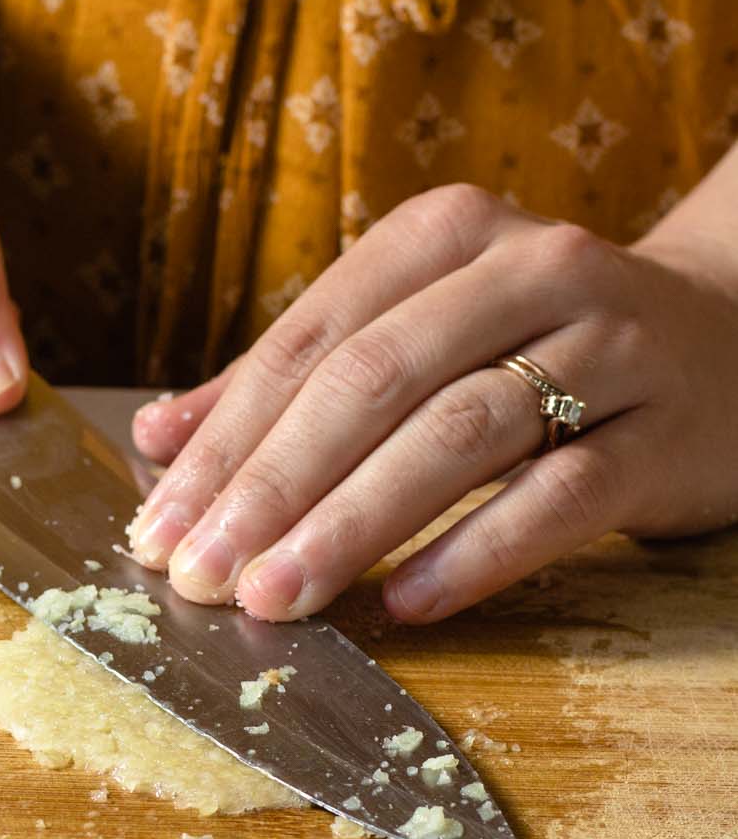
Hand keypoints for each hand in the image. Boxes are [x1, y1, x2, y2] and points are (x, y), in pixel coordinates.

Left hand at [127, 183, 737, 623]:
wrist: (729, 351)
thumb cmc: (541, 351)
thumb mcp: (419, 336)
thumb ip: (294, 381)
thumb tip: (157, 436)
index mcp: (447, 235)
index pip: (311, 341)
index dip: (225, 438)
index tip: (159, 527)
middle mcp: (530, 271)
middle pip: (374, 383)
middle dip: (272, 487)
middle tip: (202, 577)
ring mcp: (607, 348)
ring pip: (459, 437)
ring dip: (353, 525)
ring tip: (278, 598)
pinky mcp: (662, 433)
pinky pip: (559, 499)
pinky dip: (475, 552)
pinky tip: (404, 603)